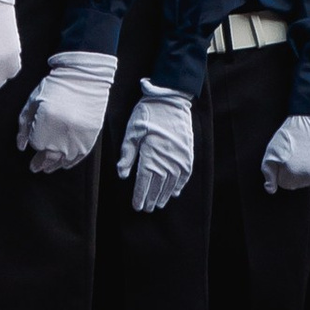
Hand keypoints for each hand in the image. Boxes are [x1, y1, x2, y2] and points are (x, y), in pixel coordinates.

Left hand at [17, 46, 117, 172]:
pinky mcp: (90, 137)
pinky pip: (79, 156)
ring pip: (63, 159)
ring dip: (54, 165)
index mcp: (45, 123)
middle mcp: (62, 133)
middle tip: (36, 167)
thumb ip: (24, 125)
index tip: (32, 147)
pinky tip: (64, 164)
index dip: (34, 145)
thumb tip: (21, 146)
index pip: (36, 144)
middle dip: (40, 163)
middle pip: (49, 156)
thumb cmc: (56, 87)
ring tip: (48, 168)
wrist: (84, 79)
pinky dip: (71, 162)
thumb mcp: (33, 102)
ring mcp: (77, 136)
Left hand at [116, 78, 198, 213]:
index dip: (139, 196)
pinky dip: (180, 185)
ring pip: (171, 183)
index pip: (143, 183)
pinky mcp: (187, 154)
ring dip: (164, 195)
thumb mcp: (132, 132)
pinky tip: (175, 193)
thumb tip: (122, 174)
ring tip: (158, 204)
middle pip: (157, 186)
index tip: (136, 206)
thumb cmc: (147, 115)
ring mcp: (179, 159)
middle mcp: (166, 161)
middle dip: (150, 199)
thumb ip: (127, 155)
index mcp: (150, 156)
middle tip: (146, 208)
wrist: (170, 101)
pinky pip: (184, 175)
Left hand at [260, 112, 309, 193]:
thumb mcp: (271, 152)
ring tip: (307, 154)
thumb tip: (270, 190)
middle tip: (297, 155)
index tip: (286, 158)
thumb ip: (268, 173)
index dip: (284, 171)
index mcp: (290, 174)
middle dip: (295, 172)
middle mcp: (307, 177)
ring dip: (308, 172)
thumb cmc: (289, 136)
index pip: (284, 183)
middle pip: (298, 184)